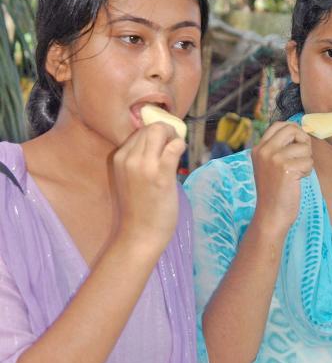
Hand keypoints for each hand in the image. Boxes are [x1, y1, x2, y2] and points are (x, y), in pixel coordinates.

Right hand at [111, 122, 185, 252]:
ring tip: (177, 148)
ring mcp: (144, 165)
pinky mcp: (161, 174)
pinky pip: (174, 146)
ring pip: (160, 131)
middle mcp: (129, 158)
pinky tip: (181, 153)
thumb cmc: (138, 209)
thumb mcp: (131, 178)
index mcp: (119, 158)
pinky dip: (180, 145)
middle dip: (166, 130)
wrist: (140, 234)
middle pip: (150, 128)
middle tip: (173, 143)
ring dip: (173, 136)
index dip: (156, 133)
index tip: (165, 143)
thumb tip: (161, 141)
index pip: (139, 131)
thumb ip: (140, 159)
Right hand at [251, 122, 312, 230]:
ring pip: (304, 147)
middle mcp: (264, 151)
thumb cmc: (275, 191)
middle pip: (292, 130)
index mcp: (259, 149)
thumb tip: (301, 131)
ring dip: (306, 160)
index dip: (293, 130)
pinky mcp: (286, 168)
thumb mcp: (270, 165)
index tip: (298, 142)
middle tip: (303, 156)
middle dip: (304, 141)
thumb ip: (280, 148)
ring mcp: (274, 158)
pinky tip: (297, 180)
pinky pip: (308, 161)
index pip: (278, 125)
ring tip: (297, 173)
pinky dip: (307, 171)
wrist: (271, 214)